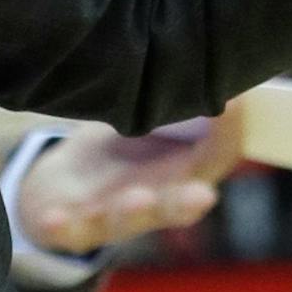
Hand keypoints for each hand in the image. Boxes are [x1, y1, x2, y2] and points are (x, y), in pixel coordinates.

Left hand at [18, 102, 246, 254]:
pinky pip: (67, 231)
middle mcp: (153, 202)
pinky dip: (62, 226)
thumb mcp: (148, 119)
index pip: (212, 159)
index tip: (236, 106)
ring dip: (134, 211)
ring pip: (126, 221)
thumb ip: (175, 98)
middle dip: (188, 199)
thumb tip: (215, 59)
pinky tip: (55, 217)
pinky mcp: (71, 227)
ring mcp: (112, 217)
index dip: (227, 135)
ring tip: (138, 197)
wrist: (61, 190)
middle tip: (203, 194)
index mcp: (180, 175)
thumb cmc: (118, 150)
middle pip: (177, 205)